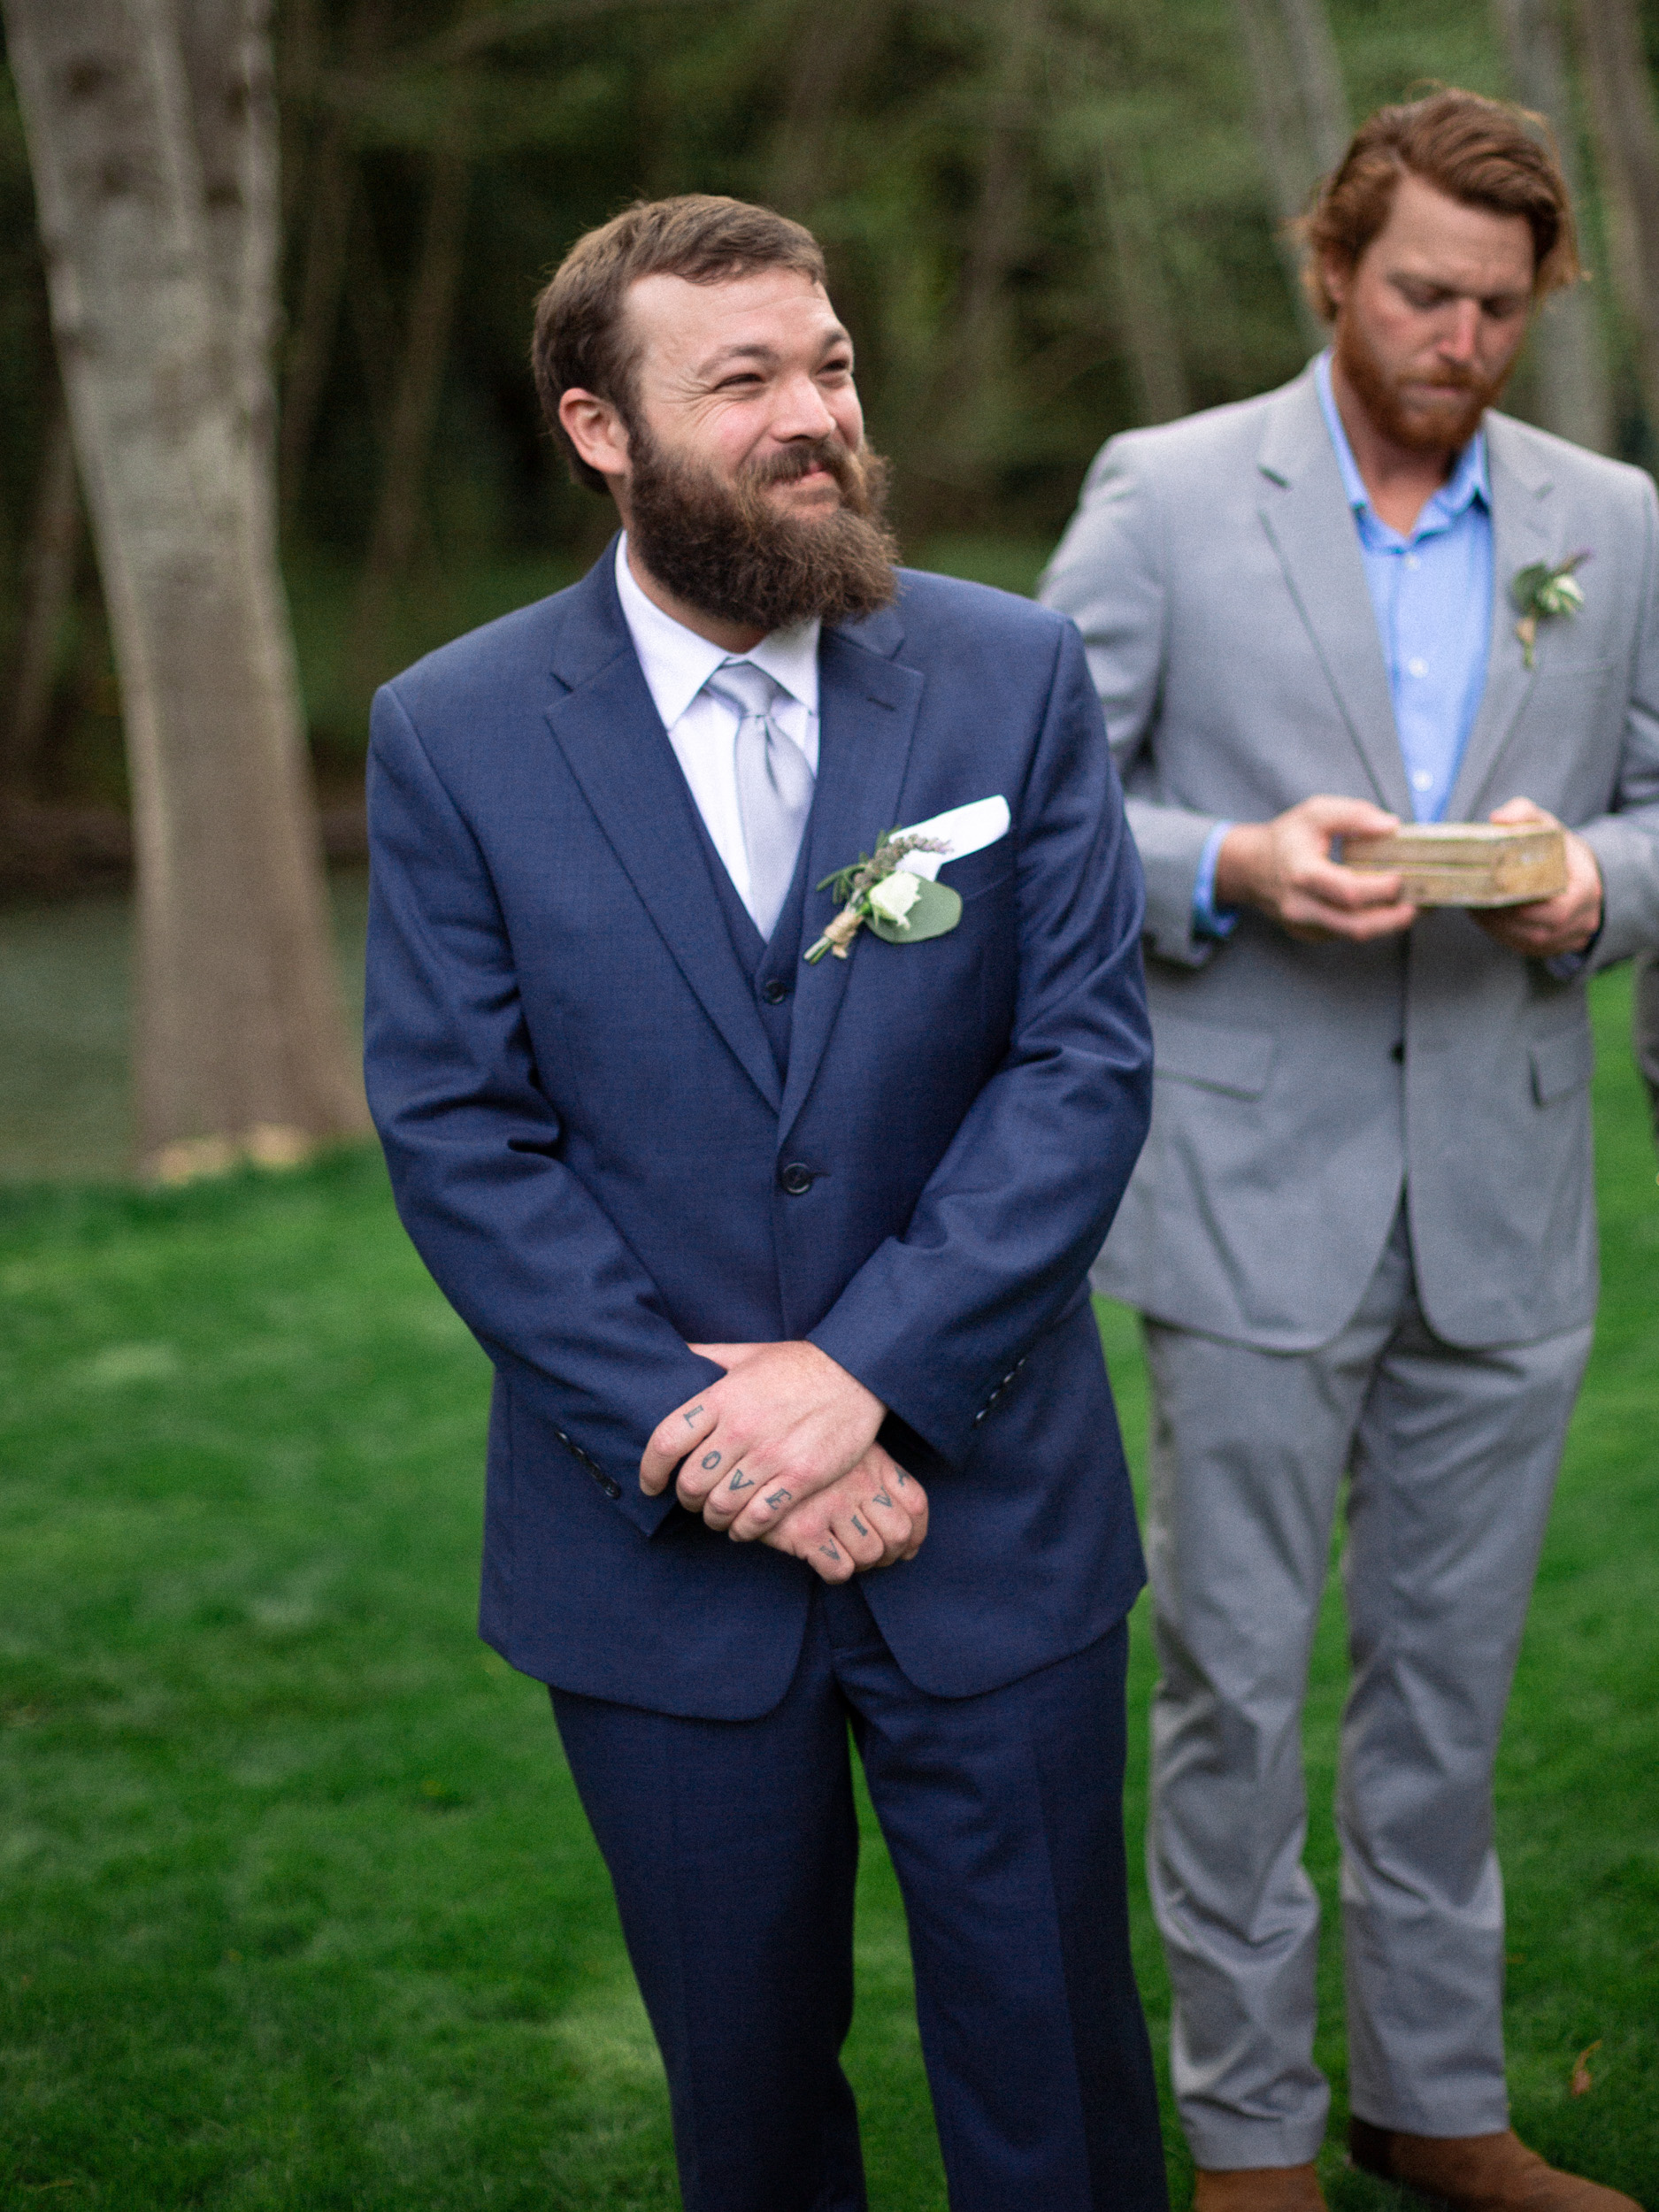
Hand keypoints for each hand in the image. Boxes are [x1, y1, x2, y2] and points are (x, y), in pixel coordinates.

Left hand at [640, 1340, 885, 1542]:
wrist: (857, 1371)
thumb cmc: (798, 1363)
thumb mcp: (746, 1352)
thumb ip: (707, 1357)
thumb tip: (672, 1354)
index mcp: (721, 1397)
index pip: (666, 1442)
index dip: (650, 1470)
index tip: (650, 1484)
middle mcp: (741, 1428)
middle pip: (691, 1483)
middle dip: (686, 1500)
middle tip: (692, 1501)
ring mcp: (771, 1455)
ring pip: (722, 1506)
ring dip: (714, 1518)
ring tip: (717, 1516)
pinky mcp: (801, 1476)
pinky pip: (759, 1517)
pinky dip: (745, 1529)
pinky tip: (744, 1527)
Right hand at [759, 1443, 928, 1582]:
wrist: (744, 1454)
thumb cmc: (798, 1453)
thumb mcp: (843, 1449)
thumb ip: (876, 1476)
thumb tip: (909, 1539)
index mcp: (872, 1460)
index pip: (915, 1502)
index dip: (917, 1533)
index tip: (908, 1547)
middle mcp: (857, 1481)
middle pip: (899, 1534)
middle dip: (889, 1554)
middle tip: (873, 1557)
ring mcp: (832, 1505)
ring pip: (870, 1555)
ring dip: (861, 1564)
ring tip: (844, 1555)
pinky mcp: (804, 1529)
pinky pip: (839, 1569)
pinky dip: (836, 1571)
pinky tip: (822, 1559)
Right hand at [1215, 795, 1416, 943]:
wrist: (1249, 867)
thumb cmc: (1286, 838)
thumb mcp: (1315, 812)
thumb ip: (1354, 814)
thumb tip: (1391, 826)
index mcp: (1302, 874)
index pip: (1349, 892)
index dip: (1381, 889)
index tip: (1404, 878)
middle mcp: (1300, 906)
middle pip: (1355, 925)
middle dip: (1393, 919)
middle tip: (1420, 905)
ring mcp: (1303, 925)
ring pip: (1352, 934)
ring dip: (1387, 925)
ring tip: (1412, 909)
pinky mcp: (1308, 935)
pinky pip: (1344, 934)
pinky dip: (1369, 924)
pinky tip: (1386, 910)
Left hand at [1475, 797, 1602, 958]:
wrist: (1584, 874)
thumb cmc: (1561, 849)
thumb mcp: (1547, 824)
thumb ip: (1524, 814)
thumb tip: (1498, 819)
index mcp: (1585, 890)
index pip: (1548, 907)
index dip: (1515, 902)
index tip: (1490, 890)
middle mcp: (1581, 920)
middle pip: (1533, 928)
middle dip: (1500, 917)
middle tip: (1474, 901)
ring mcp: (1568, 939)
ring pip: (1525, 941)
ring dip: (1496, 928)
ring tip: (1475, 909)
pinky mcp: (1555, 949)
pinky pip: (1525, 948)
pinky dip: (1502, 935)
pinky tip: (1486, 919)